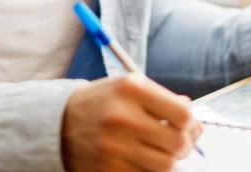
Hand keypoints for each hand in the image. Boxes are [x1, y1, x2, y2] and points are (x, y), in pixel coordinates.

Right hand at [61, 73, 202, 171]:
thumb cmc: (102, 102)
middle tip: (179, 141)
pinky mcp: (109, 169)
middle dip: (185, 144)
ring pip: (166, 166)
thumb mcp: (128, 86)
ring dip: (170, 160)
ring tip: (162, 151)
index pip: (183, 114)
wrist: (59, 123)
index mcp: (132, 89)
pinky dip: (150, 170)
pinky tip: (144, 159)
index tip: (187, 124)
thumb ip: (161, 98)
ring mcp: (115, 146)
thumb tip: (191, 115)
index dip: (191, 123)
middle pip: (178, 143)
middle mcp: (123, 117)